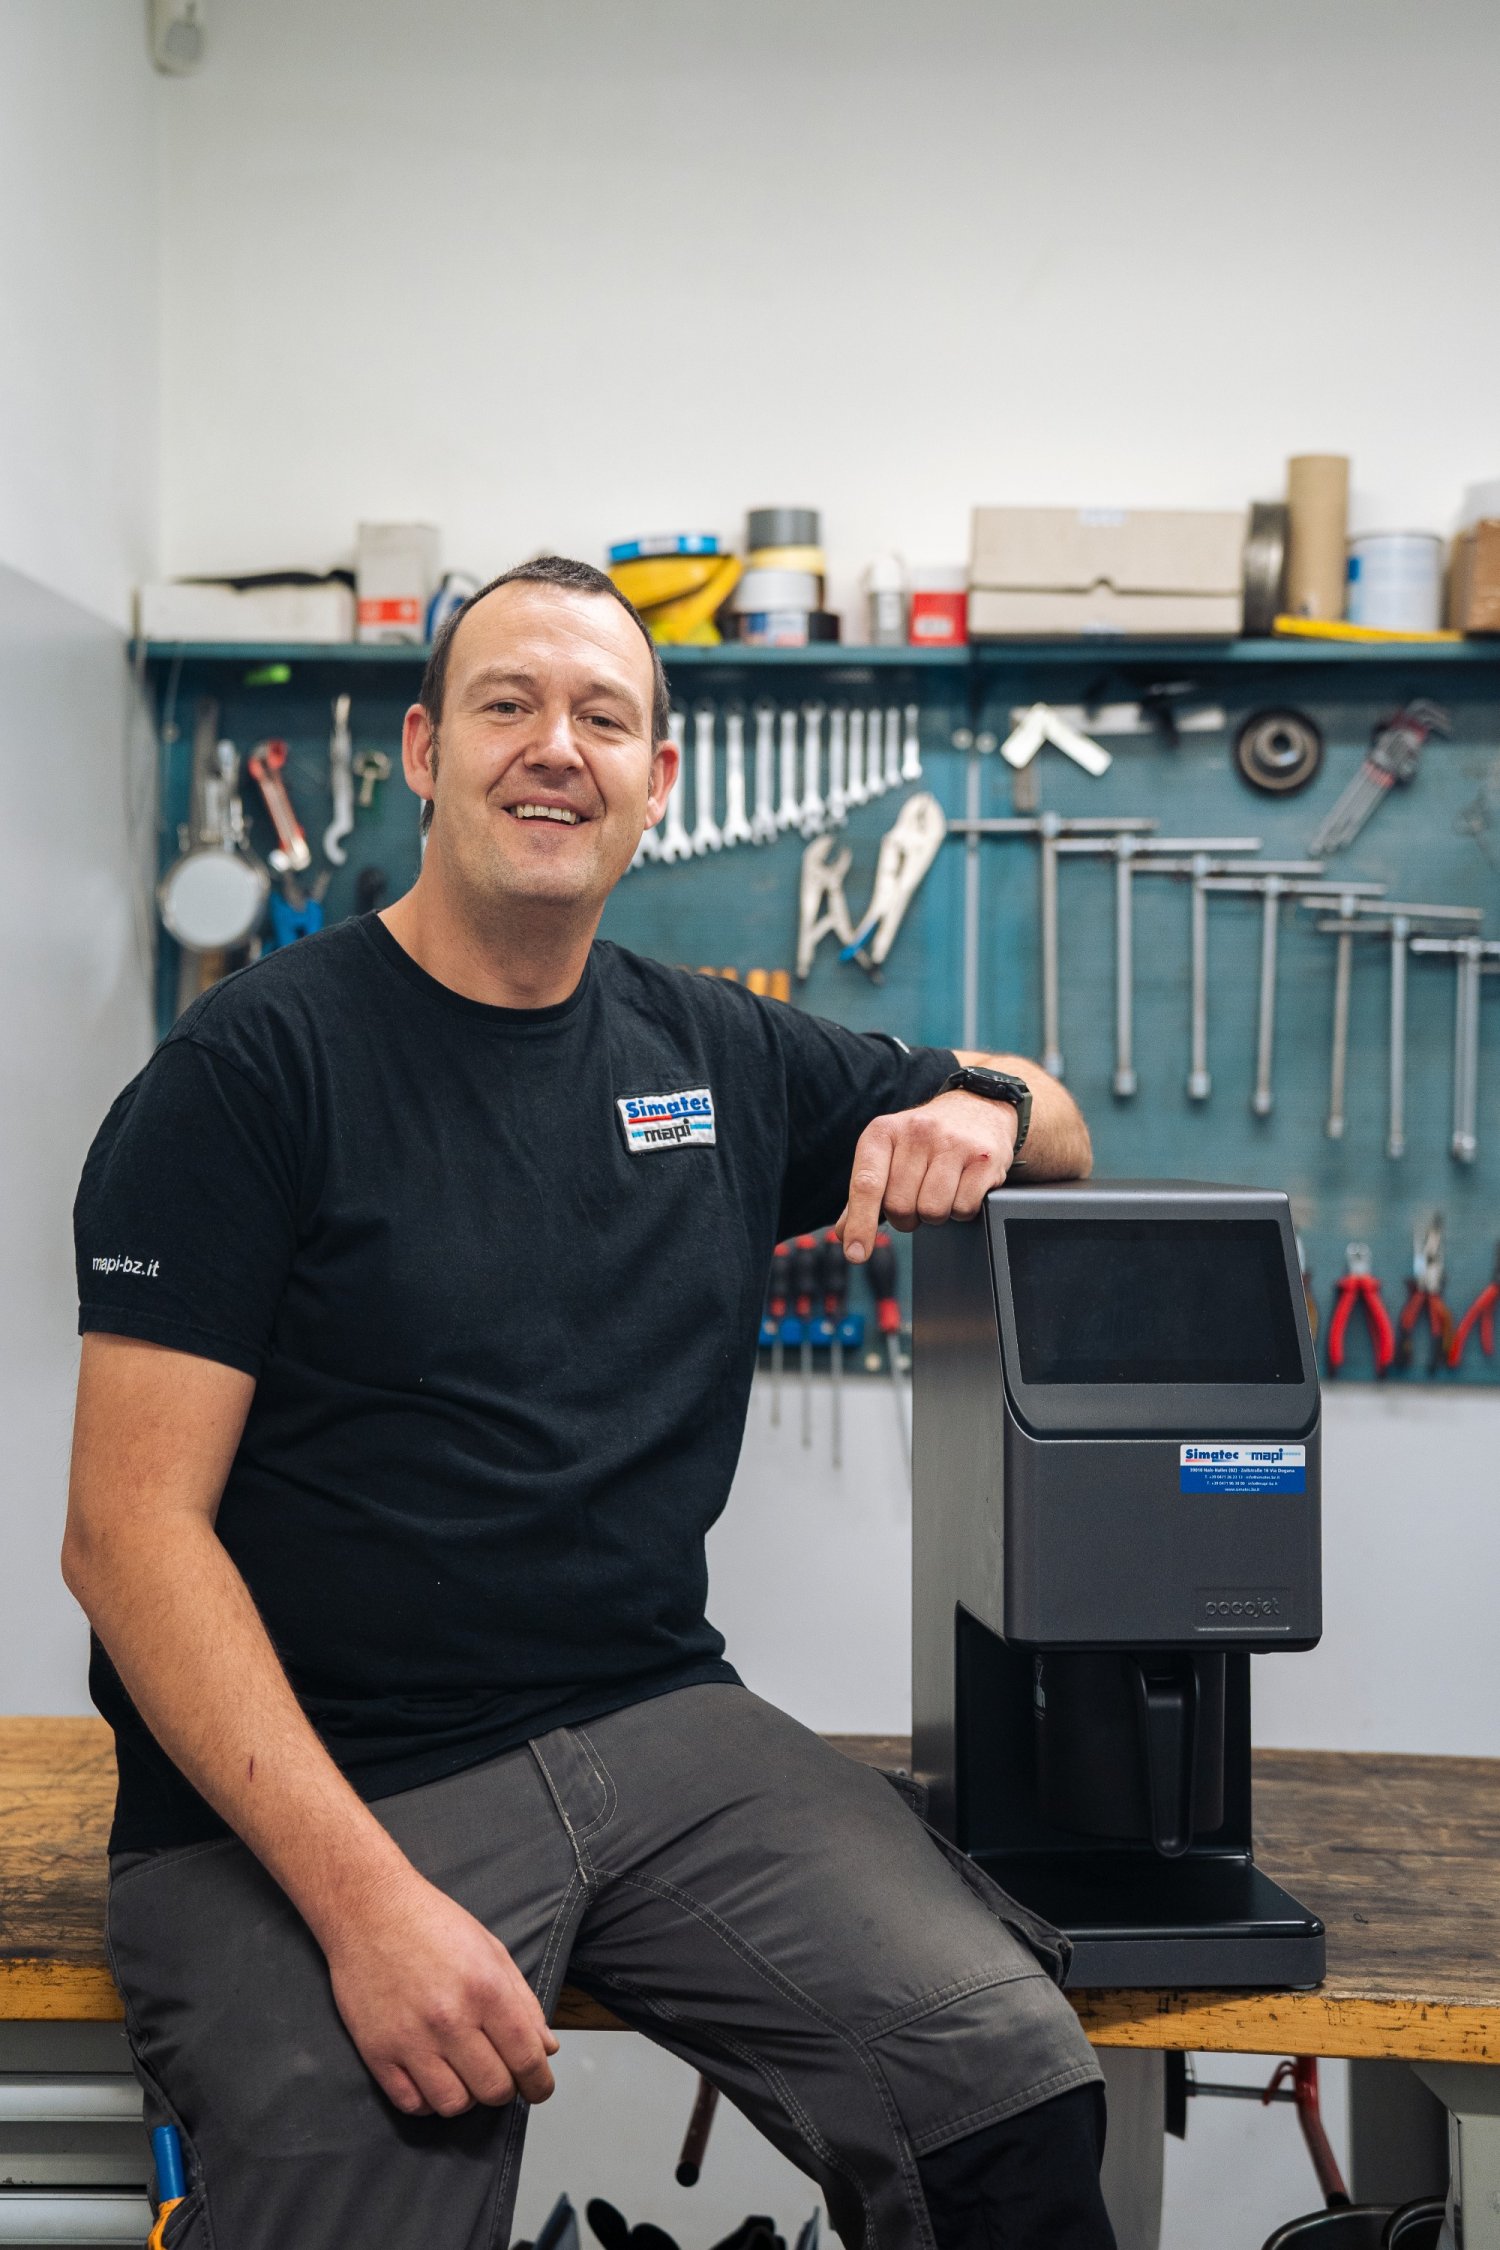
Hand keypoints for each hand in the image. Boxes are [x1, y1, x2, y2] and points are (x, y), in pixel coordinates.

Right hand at [322, 1866, 558, 2117]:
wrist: (370, 1909)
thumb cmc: (434, 1924)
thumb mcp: (492, 1950)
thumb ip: (524, 2001)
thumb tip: (546, 2048)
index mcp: (486, 1989)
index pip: (526, 2059)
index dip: (539, 2083)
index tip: (538, 2088)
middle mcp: (451, 2019)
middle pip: (493, 2089)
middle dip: (504, 2088)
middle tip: (499, 2074)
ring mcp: (411, 2039)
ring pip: (454, 2105)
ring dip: (466, 2096)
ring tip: (463, 2074)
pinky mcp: (377, 2052)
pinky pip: (412, 2104)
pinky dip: (428, 2101)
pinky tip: (431, 2077)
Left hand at [837, 1090, 1017, 1261]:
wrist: (977, 1108)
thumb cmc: (925, 1140)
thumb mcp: (888, 1154)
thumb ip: (865, 1193)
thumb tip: (844, 1234)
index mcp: (884, 1131)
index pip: (867, 1184)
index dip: (860, 1224)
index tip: (856, 1254)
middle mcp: (917, 1132)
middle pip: (900, 1206)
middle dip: (906, 1217)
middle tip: (915, 1200)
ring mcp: (953, 1143)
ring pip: (932, 1211)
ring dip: (934, 1215)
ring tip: (939, 1192)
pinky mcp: (984, 1158)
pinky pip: (963, 1208)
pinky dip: (961, 1210)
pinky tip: (961, 1190)